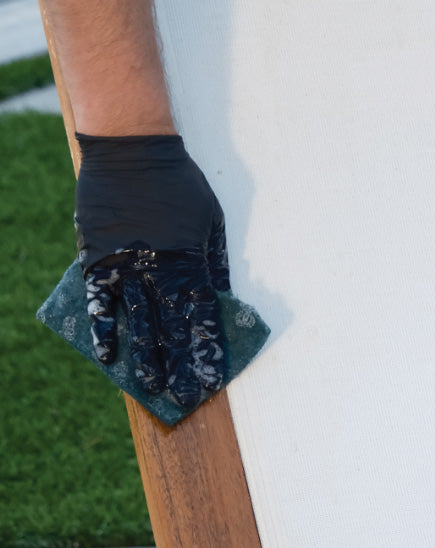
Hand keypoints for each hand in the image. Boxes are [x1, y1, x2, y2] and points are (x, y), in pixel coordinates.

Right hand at [75, 133, 229, 409]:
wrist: (131, 150)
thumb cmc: (179, 182)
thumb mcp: (211, 219)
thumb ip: (216, 259)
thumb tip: (223, 295)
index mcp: (193, 260)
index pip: (202, 316)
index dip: (206, 349)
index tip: (211, 378)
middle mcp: (161, 269)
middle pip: (172, 327)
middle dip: (179, 364)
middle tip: (182, 397)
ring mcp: (127, 265)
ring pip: (138, 321)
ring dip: (144, 358)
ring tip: (148, 389)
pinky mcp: (98, 258)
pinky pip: (101, 301)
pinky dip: (104, 329)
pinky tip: (107, 357)